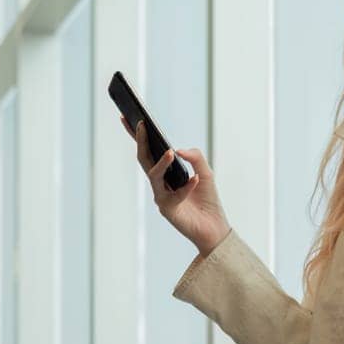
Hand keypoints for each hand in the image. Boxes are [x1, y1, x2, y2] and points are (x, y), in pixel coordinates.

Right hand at [118, 114, 231, 255]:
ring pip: (153, 175)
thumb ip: (195, 157)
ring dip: (161, 163)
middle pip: (144, 159)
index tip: (128, 116)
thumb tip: (177, 150)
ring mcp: (161, 196)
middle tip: (142, 124)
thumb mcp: (205, 172)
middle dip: (141, 141)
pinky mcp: (167, 209)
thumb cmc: (208, 199)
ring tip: (170, 153)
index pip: (148, 150)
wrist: (214, 226)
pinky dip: (187, 187)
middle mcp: (159, 183)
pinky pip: (174, 194)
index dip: (137, 134)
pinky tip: (195, 180)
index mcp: (165, 172)